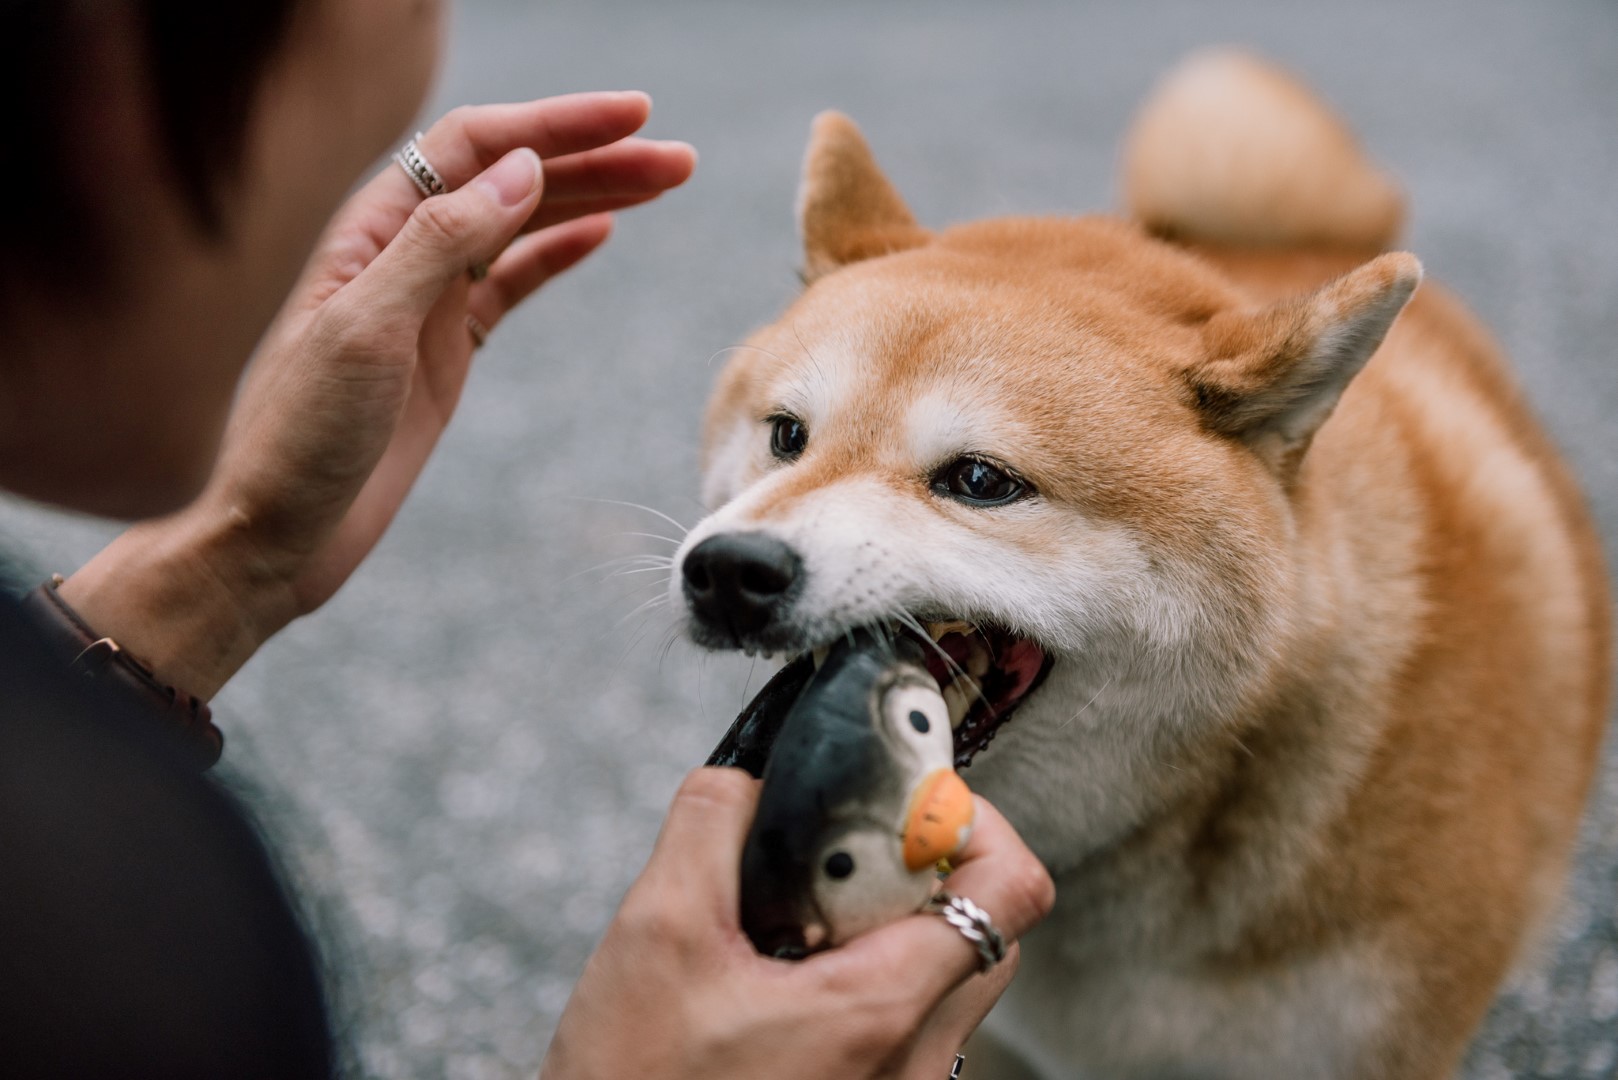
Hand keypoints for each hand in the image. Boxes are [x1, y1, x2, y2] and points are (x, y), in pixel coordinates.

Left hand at [61, 93, 694, 697]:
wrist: (277, 535)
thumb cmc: (299, 436)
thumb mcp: (366, 331)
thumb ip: (441, 244)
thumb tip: (520, 168)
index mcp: (371, 231)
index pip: (474, 146)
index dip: (556, 123)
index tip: (631, 117)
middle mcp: (402, 253)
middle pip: (511, 178)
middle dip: (595, 159)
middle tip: (678, 159)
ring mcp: (427, 302)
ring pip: (522, 226)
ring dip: (592, 199)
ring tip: (664, 183)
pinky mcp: (445, 351)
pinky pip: (512, 283)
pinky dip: (559, 253)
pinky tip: (602, 231)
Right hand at [540, 769, 1054, 1079]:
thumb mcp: (656, 934)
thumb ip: (710, 827)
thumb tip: (749, 779)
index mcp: (883, 1011)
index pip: (1012, 889)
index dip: (968, 818)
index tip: (898, 800)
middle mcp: (916, 1064)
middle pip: (986, 929)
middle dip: (921, 869)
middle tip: (836, 855)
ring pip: (941, 980)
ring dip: (882, 927)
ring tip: (787, 923)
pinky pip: (902, 1027)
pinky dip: (857, 981)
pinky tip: (773, 983)